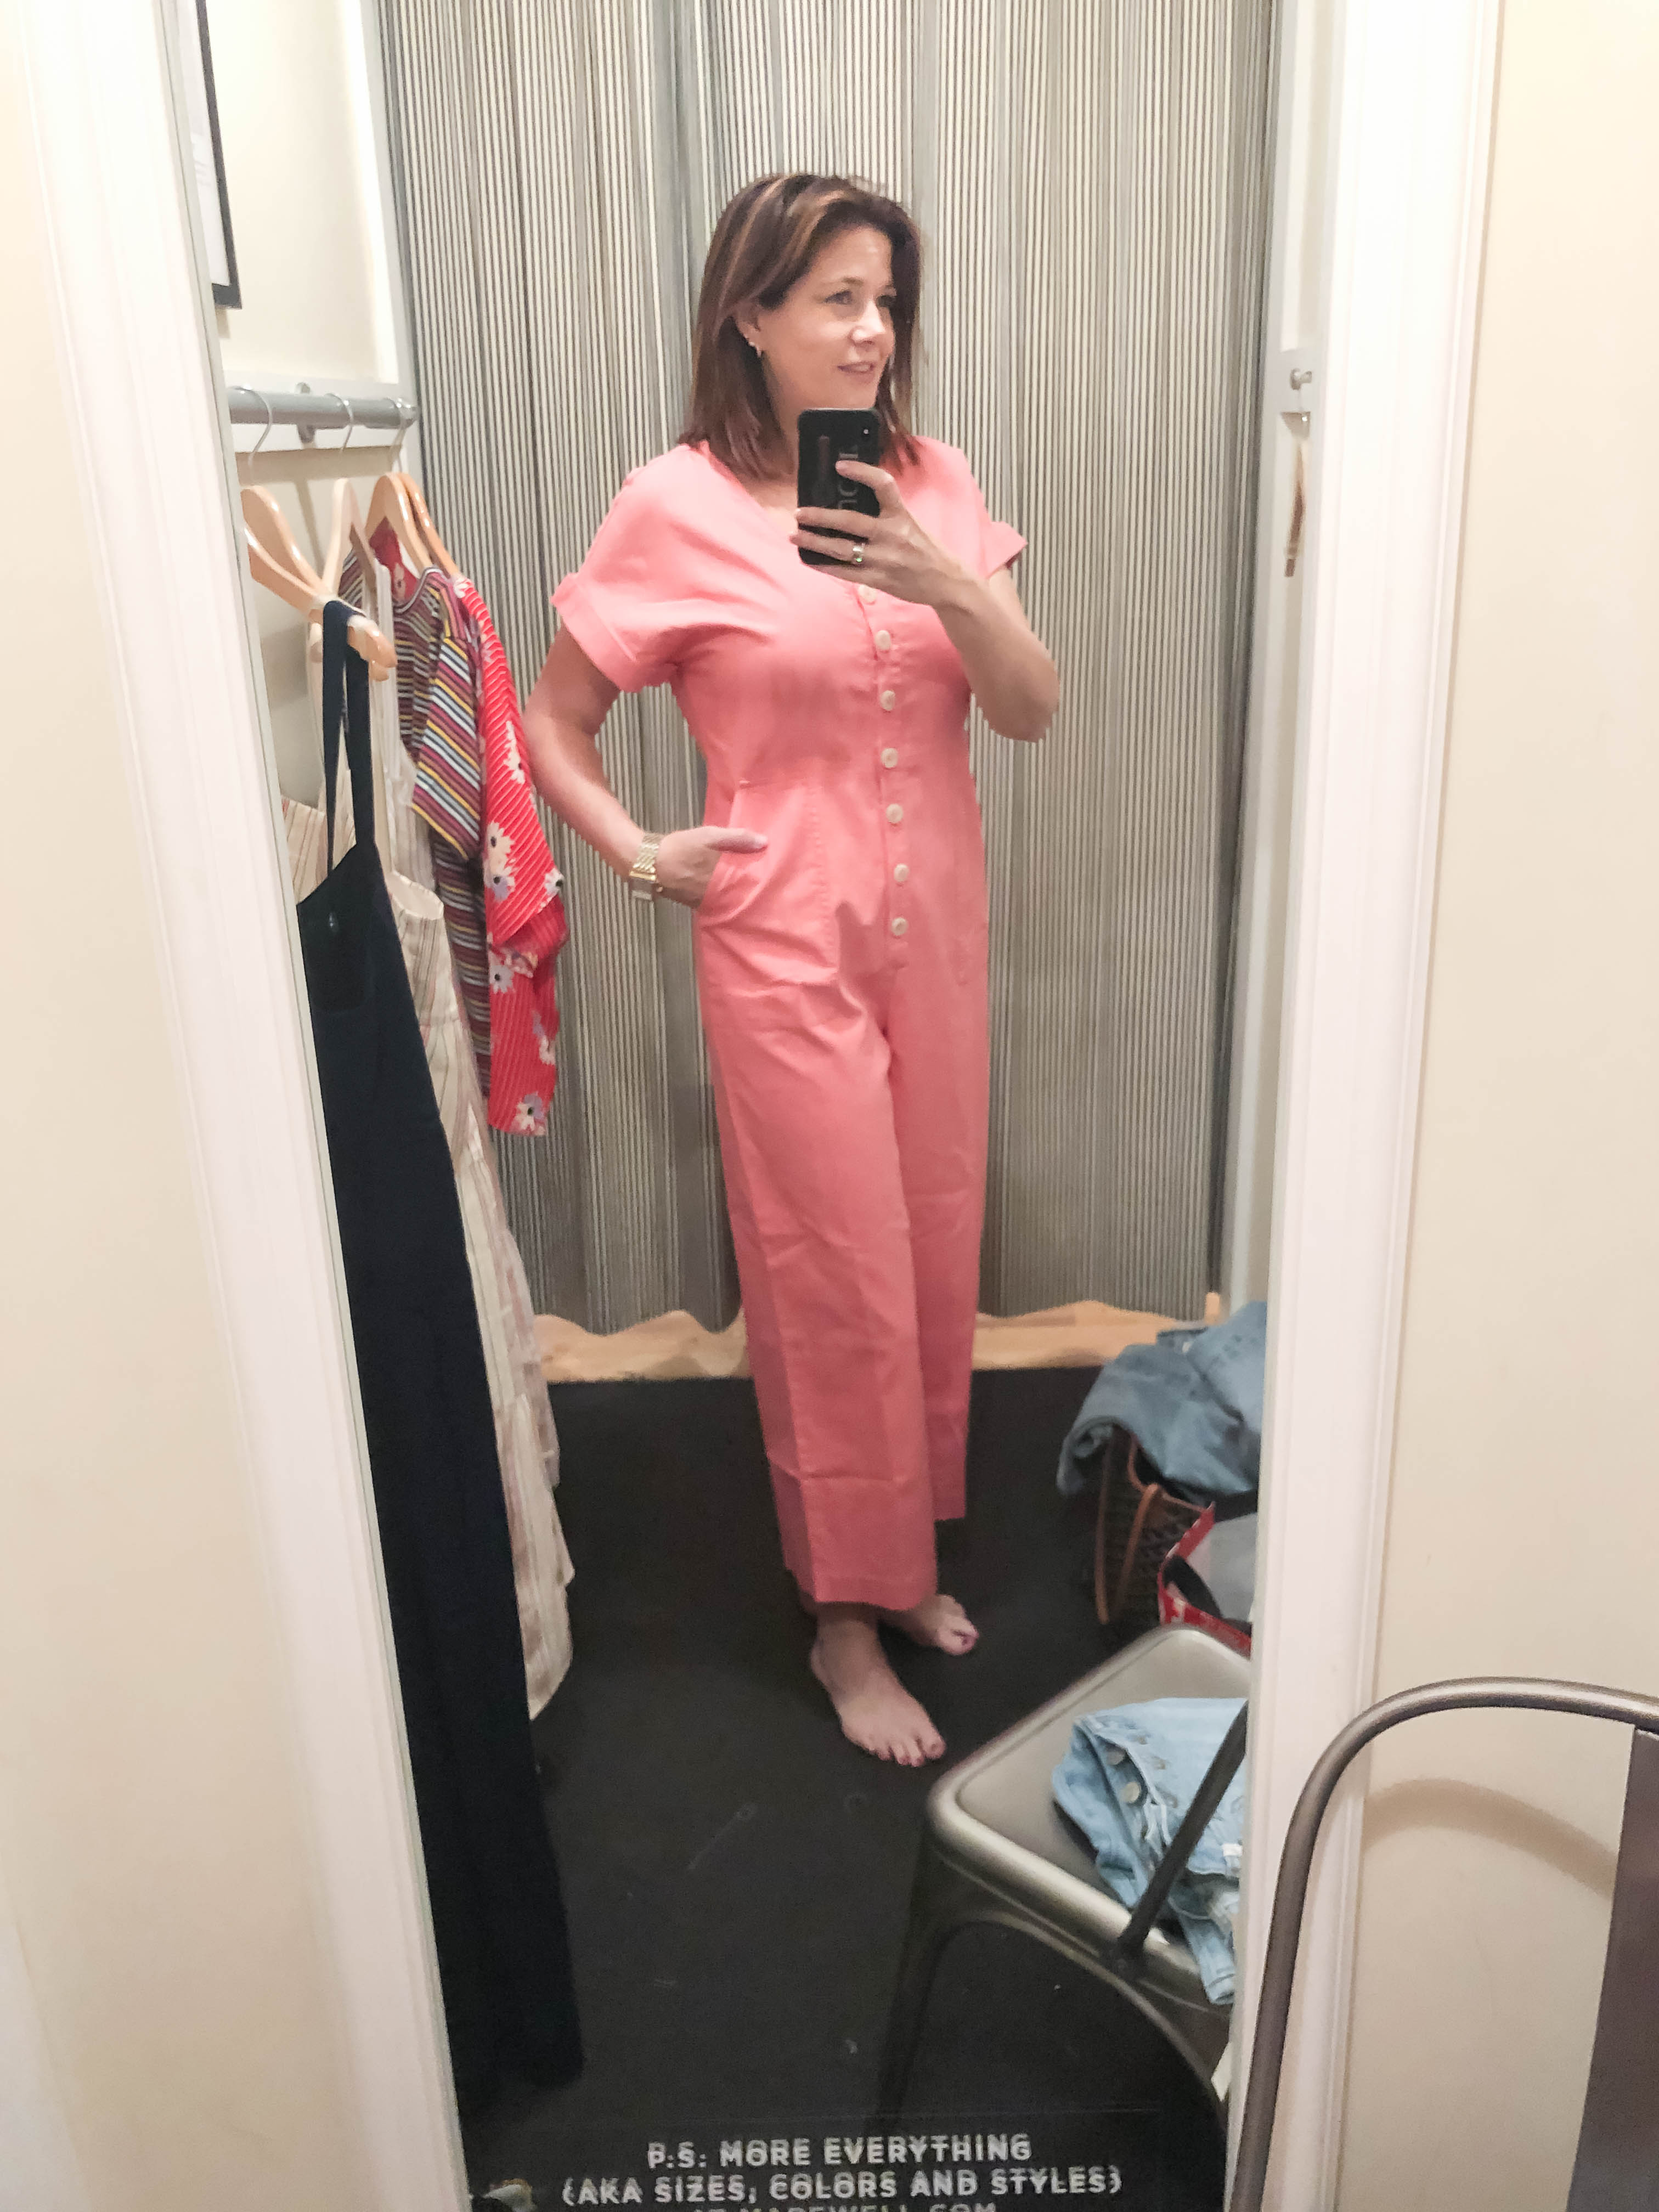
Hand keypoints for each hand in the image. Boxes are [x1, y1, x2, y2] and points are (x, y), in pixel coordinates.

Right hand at [652, 824, 767, 907]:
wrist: (649, 862)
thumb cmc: (681, 847)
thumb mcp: (709, 836)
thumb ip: (736, 838)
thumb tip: (763, 842)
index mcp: (723, 878)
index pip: (748, 884)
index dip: (760, 881)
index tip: (771, 876)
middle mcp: (716, 893)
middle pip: (739, 893)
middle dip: (750, 888)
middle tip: (763, 882)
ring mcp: (705, 900)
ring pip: (727, 897)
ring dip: (735, 892)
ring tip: (746, 885)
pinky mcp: (694, 902)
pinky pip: (714, 900)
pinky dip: (720, 895)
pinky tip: (724, 888)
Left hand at [792, 460, 966, 606]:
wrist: (945, 581)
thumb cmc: (924, 549)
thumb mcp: (910, 523)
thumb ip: (885, 513)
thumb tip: (849, 501)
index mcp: (902, 516)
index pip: (883, 485)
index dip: (861, 472)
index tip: (839, 466)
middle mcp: (892, 535)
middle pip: (850, 521)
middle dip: (820, 517)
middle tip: (799, 513)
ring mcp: (884, 559)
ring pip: (842, 549)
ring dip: (815, 542)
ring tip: (795, 536)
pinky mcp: (879, 579)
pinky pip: (845, 572)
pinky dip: (825, 566)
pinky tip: (810, 560)